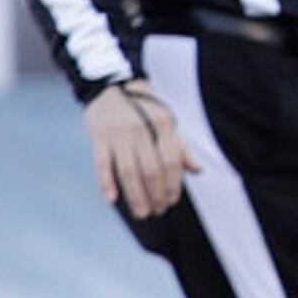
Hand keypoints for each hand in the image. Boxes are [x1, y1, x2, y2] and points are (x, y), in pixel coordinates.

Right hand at [86, 80, 200, 220]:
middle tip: (157, 211)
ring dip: (136, 196)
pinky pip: (102, 164)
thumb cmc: (144, 109)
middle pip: (151, 170)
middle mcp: (142, 129)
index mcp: (164, 125)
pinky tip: (112, 199)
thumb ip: (182, 147)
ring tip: (141, 212)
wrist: (112, 85)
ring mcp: (119, 133)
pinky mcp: (99, 136)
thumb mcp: (168, 122)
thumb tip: (199, 171)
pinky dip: (107, 183)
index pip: (171, 162)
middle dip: (156, 195)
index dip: (173, 185)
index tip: (171, 201)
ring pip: (129, 171)